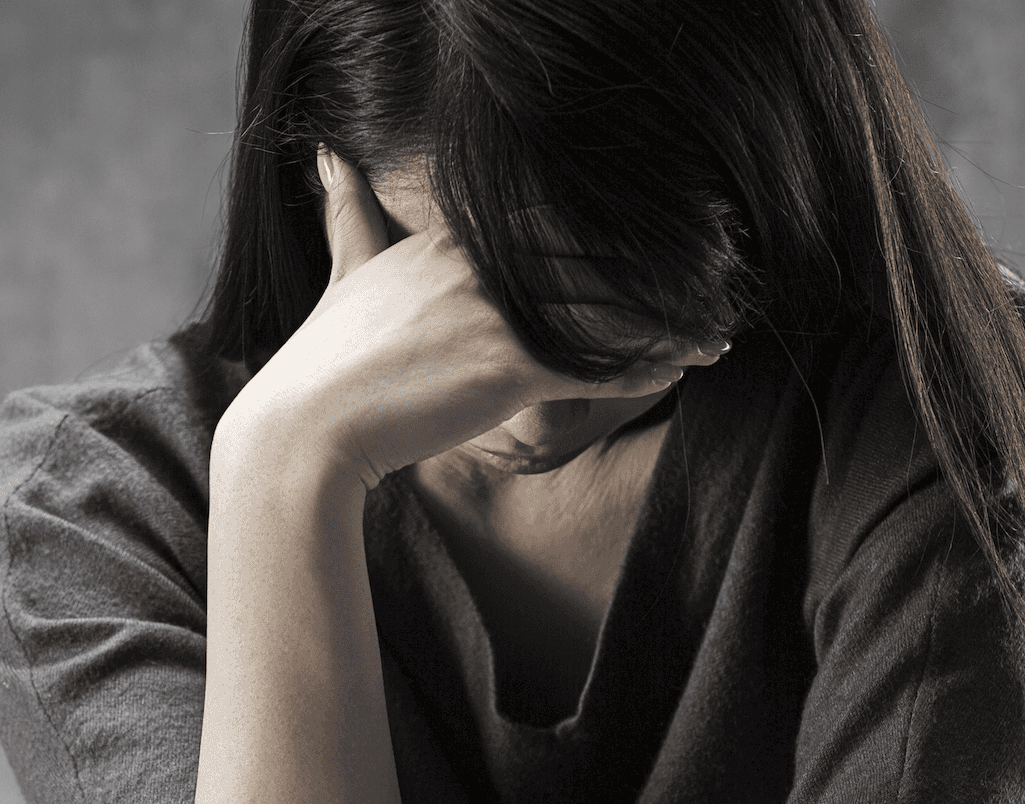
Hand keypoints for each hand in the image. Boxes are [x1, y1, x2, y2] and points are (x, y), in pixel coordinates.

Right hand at [213, 146, 724, 487]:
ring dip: (667, 322)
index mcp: (446, 237)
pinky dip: (644, 367)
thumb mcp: (344, 269)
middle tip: (712, 279)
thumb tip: (326, 154)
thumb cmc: (327, 359)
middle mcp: (477, 265)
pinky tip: (680, 369)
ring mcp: (496, 315)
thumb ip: (348, 211)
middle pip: (586, 255)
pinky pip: (595, 365)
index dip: (602, 223)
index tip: (653, 230)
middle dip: (654, 271)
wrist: (308, 428)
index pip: (541, 215)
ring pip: (603, 310)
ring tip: (716, 329)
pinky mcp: (507, 370)